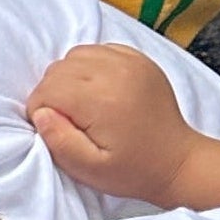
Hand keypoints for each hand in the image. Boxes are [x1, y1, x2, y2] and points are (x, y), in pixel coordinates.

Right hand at [25, 43, 196, 203]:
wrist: (178, 161)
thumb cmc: (133, 170)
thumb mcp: (90, 170)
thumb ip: (59, 141)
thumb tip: (41, 113)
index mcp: (103, 100)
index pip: (47, 90)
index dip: (41, 111)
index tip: (57, 129)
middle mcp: (116, 73)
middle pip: (57, 70)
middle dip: (53, 94)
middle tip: (69, 119)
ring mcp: (130, 61)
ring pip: (73, 56)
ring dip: (69, 77)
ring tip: (83, 102)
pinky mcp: (138, 58)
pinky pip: (96, 50)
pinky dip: (89, 66)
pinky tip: (99, 88)